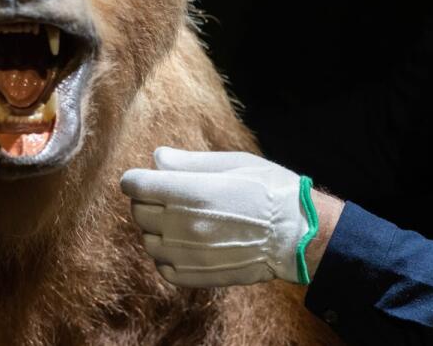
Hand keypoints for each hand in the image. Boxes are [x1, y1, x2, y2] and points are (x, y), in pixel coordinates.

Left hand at [120, 147, 315, 287]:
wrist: (296, 235)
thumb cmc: (270, 191)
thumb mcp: (233, 163)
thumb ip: (190, 162)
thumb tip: (157, 158)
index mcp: (190, 192)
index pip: (136, 185)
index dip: (137, 179)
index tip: (144, 178)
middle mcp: (181, 225)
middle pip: (138, 211)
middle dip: (147, 200)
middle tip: (169, 196)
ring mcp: (186, 254)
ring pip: (148, 240)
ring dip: (157, 228)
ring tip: (183, 221)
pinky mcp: (194, 276)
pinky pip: (162, 266)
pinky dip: (167, 255)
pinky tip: (187, 244)